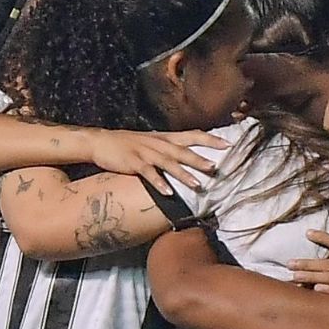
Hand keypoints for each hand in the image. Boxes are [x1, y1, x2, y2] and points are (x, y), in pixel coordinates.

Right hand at [81, 129, 226, 193]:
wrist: (100, 141)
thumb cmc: (127, 144)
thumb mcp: (151, 142)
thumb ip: (169, 148)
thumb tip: (188, 157)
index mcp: (164, 138)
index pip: (192, 135)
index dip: (209, 139)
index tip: (227, 144)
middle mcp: (158, 144)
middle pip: (183, 151)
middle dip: (200, 159)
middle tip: (216, 167)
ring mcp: (145, 153)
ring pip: (168, 163)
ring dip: (183, 175)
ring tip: (197, 185)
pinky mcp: (133, 163)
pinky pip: (148, 174)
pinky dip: (159, 183)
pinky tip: (168, 193)